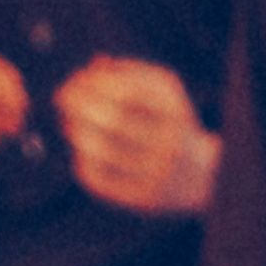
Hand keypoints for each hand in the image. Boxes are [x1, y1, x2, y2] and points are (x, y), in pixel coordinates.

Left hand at [54, 56, 219, 217]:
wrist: (202, 177)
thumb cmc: (171, 122)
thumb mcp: (163, 90)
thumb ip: (130, 71)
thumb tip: (94, 65)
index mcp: (174, 115)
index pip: (125, 93)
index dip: (93, 84)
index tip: (76, 81)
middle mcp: (169, 146)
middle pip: (112, 121)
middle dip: (78, 106)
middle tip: (62, 98)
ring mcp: (157, 176)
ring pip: (103, 152)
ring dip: (76, 133)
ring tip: (70, 125)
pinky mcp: (143, 200)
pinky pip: (101, 181)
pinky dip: (83, 163)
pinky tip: (83, 153)